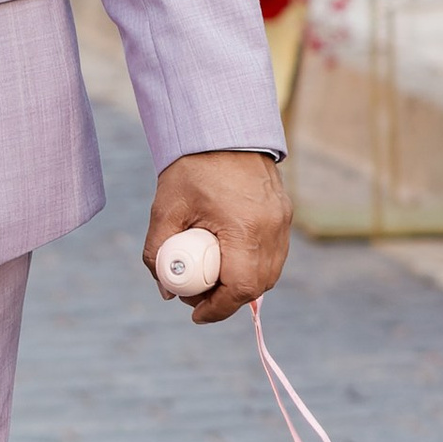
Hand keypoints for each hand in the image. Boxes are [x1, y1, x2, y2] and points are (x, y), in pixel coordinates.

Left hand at [144, 149, 292, 323]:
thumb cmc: (191, 167)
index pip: (241, 288)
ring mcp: (282, 220)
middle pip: (259, 284)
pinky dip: (253, 264)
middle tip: (198, 296)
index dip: (218, 309)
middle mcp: (271, 227)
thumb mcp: (165, 210)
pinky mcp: (284, 213)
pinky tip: (227, 258)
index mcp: (245, 228)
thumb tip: (166, 289)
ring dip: (243, 284)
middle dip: (228, 299)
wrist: (222, 128)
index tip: (195, 314)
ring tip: (210, 278)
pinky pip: (274, 252)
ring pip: (270, 271)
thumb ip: (158, 252)